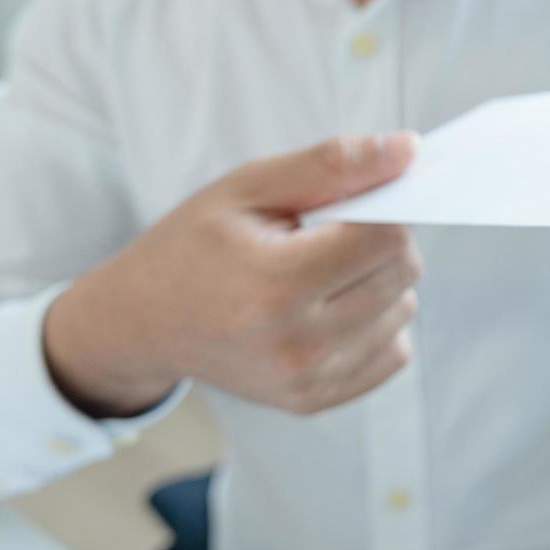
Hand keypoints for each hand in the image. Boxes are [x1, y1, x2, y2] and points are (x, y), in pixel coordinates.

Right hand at [44, 133, 423, 416]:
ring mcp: (306, 381)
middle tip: (328, 234)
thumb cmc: (196, 244)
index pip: (387, 237)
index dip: (382, 207)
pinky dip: (375, 322)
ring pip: (404, 309)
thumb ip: (332, 164)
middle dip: (380, 240)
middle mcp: (296, 345)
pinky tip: (328, 307)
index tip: (353, 200)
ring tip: (320, 272)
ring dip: (378, 282)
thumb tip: (407, 150)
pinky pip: (394, 351)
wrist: (142, 322)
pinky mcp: (314, 400)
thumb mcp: (249, 186)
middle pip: (403, 272)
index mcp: (275, 285)